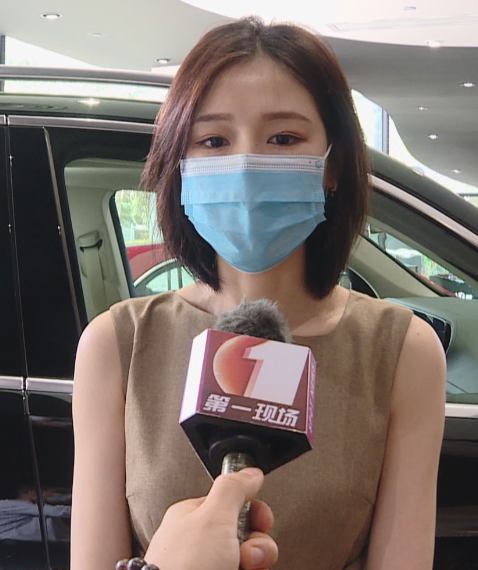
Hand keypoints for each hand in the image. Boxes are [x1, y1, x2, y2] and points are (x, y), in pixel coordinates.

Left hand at [145, 468, 277, 569]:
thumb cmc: (184, 567)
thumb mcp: (213, 515)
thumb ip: (234, 489)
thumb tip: (250, 471)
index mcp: (193, 517)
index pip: (234, 504)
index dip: (254, 512)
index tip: (262, 521)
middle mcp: (200, 544)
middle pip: (246, 535)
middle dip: (257, 545)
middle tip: (248, 555)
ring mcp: (208, 567)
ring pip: (247, 559)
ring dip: (256, 563)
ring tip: (244, 569)